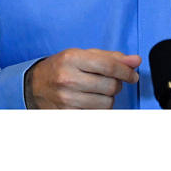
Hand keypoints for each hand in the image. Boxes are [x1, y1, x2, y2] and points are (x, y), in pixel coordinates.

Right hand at [25, 49, 141, 108]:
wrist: (35, 86)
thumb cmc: (62, 68)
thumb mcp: (83, 55)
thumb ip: (111, 57)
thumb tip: (135, 61)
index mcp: (72, 58)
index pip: (109, 66)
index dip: (126, 72)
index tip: (132, 75)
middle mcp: (68, 79)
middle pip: (111, 86)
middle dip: (116, 85)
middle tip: (108, 82)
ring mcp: (67, 99)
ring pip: (107, 103)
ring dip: (108, 99)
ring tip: (97, 92)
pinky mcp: (67, 114)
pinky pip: (97, 114)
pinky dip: (99, 109)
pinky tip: (90, 101)